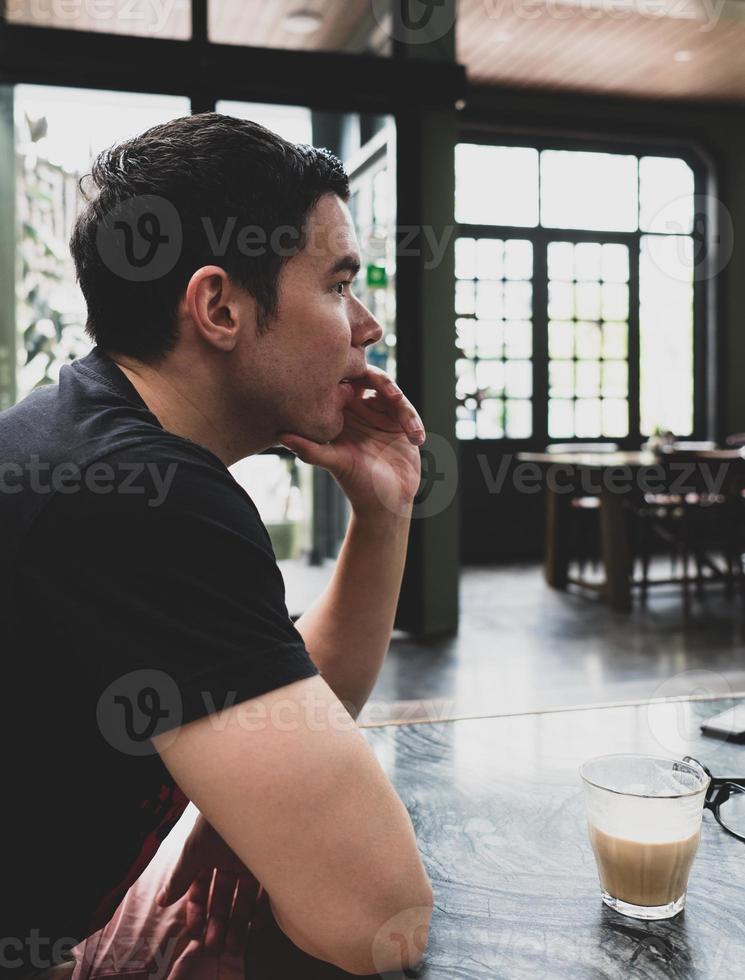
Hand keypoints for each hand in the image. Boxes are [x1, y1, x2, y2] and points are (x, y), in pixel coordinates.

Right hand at [156, 813, 261, 954]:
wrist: (246, 799)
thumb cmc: (215, 821)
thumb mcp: (194, 851)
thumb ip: (179, 878)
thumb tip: (161, 902)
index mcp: (209, 855)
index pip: (201, 888)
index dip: (197, 911)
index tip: (193, 932)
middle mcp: (230, 860)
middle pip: (223, 897)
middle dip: (217, 923)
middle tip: (214, 947)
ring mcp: (250, 861)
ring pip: (243, 898)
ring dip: (237, 922)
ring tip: (234, 945)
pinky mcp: (269, 862)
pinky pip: (266, 890)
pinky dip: (262, 909)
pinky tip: (256, 927)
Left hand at [278, 367, 423, 518]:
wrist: (386, 504)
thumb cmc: (357, 486)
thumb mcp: (336, 464)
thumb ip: (311, 450)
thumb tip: (282, 436)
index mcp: (337, 415)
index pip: (340, 383)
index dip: (348, 375)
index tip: (356, 389)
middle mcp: (357, 410)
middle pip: (369, 378)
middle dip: (383, 382)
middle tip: (393, 395)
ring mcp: (379, 414)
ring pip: (392, 392)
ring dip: (402, 405)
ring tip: (409, 428)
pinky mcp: (400, 423)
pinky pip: (407, 410)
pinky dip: (413, 421)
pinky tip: (416, 439)